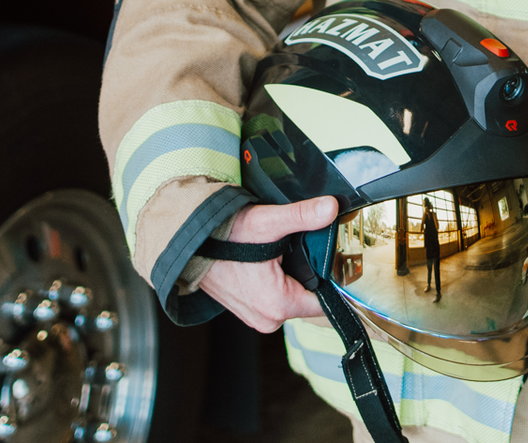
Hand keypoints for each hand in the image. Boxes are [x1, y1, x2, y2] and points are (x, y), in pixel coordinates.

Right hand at [197, 196, 337, 332]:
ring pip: (293, 298)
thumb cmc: (222, 236)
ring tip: (289, 252)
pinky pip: (275, 298)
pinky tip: (275, 261)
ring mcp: (256, 316)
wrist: (188, 242)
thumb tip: (331, 208)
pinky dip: (279, 281)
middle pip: (309, 299)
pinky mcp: (247, 309)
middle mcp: (267, 318)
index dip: (334, 280)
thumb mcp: (266, 222)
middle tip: (310, 248)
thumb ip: (302, 216)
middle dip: (314, 275)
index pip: (326, 302)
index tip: (338, 259)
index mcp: (278, 305)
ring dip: (295, 277)